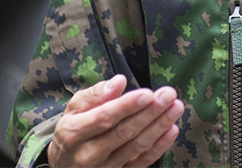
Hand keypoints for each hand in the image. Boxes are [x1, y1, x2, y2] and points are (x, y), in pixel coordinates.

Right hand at [48, 75, 183, 167]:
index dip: (127, 106)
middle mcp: (88, 154)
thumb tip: (119, 82)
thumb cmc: (74, 127)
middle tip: (169, 94)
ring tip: (176, 107)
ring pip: (136, 146)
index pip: (104, 118)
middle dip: (150, 112)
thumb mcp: (75, 107)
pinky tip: (171, 130)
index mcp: (74, 133)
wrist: (65, 163)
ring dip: (159, 126)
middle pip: (124, 132)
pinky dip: (159, 147)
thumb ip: (96, 94)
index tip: (148, 93)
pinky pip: (142, 162)